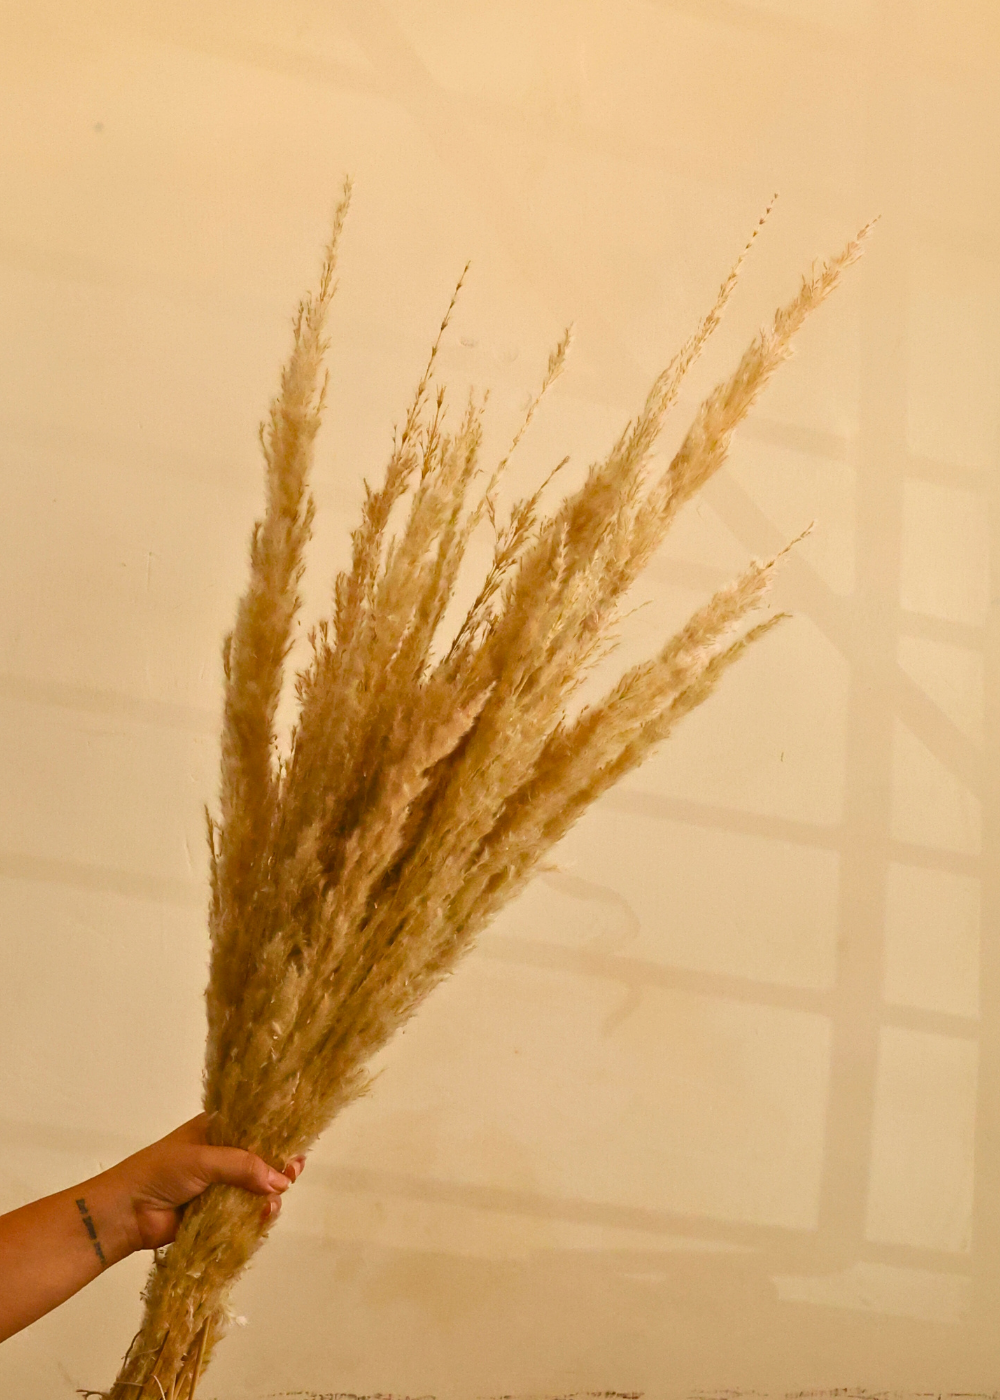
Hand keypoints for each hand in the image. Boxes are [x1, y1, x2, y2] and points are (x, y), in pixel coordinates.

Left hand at [111, 1112, 305, 1251]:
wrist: (126, 1214)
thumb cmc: (160, 1172)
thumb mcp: (203, 1159)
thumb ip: (243, 1167)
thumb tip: (281, 1183)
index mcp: (215, 1130)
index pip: (254, 1127)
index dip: (277, 1135)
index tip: (296, 1145)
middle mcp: (221, 1155)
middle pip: (260, 1159)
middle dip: (279, 1166)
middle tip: (294, 1172)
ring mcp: (219, 1185)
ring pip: (255, 1188)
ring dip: (269, 1193)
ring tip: (275, 1200)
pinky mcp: (216, 1213)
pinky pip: (244, 1212)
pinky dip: (257, 1215)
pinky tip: (265, 1215)